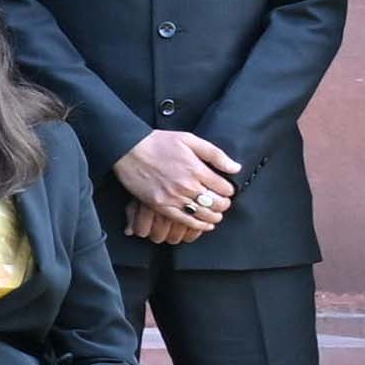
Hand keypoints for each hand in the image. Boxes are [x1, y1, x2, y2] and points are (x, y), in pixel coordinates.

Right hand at [112, 128, 234, 243]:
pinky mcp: (161, 206)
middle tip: (223, 202)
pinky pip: (185, 220)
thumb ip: (215, 154)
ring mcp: (174, 198)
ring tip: (216, 213)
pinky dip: (198, 225)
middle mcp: (187, 186)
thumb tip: (236, 168)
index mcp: (196, 169)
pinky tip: (205, 224)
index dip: (229, 190)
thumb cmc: (158, 142)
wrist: (129, 149)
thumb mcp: (190, 139)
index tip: (226, 189)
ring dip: (214, 216)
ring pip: (203, 214)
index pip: (225, 188)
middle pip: (216, 203)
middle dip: (224, 204)